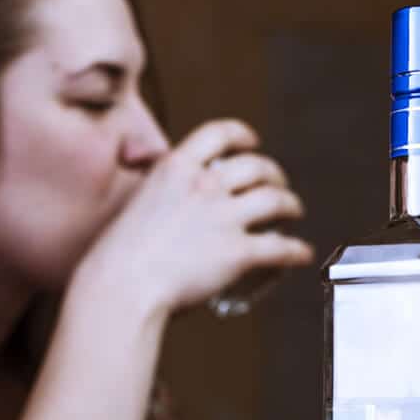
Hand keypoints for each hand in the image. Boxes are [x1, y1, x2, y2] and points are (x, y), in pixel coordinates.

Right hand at [78, 119, 313, 321]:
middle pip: (256, 166)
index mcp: (176, 168)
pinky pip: (280, 247)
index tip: (251, 141)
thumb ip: (155, 186)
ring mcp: (224, 218)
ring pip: (275, 201)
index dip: (242, 135)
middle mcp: (204, 186)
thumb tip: (154, 178)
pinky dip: (296, 250)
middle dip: (274, 173)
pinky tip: (301, 253)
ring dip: (291, 204)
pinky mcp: (238, 252)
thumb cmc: (119, 254)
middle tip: (278, 182)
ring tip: (294, 211)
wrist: (123, 284)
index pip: (219, 134)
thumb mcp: (134, 199)